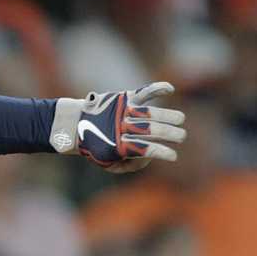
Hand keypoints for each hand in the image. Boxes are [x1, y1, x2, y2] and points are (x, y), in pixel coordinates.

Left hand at [50, 82, 184, 171]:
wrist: (74, 125)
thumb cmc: (97, 147)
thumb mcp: (107, 163)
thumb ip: (128, 166)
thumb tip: (147, 158)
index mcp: (117, 146)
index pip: (144, 149)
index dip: (161, 153)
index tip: (174, 156)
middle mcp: (121, 128)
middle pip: (150, 130)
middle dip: (169, 134)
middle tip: (181, 137)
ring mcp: (123, 111)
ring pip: (150, 113)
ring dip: (168, 116)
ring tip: (180, 120)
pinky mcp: (124, 98)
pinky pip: (143, 92)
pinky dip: (156, 89)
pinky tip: (170, 89)